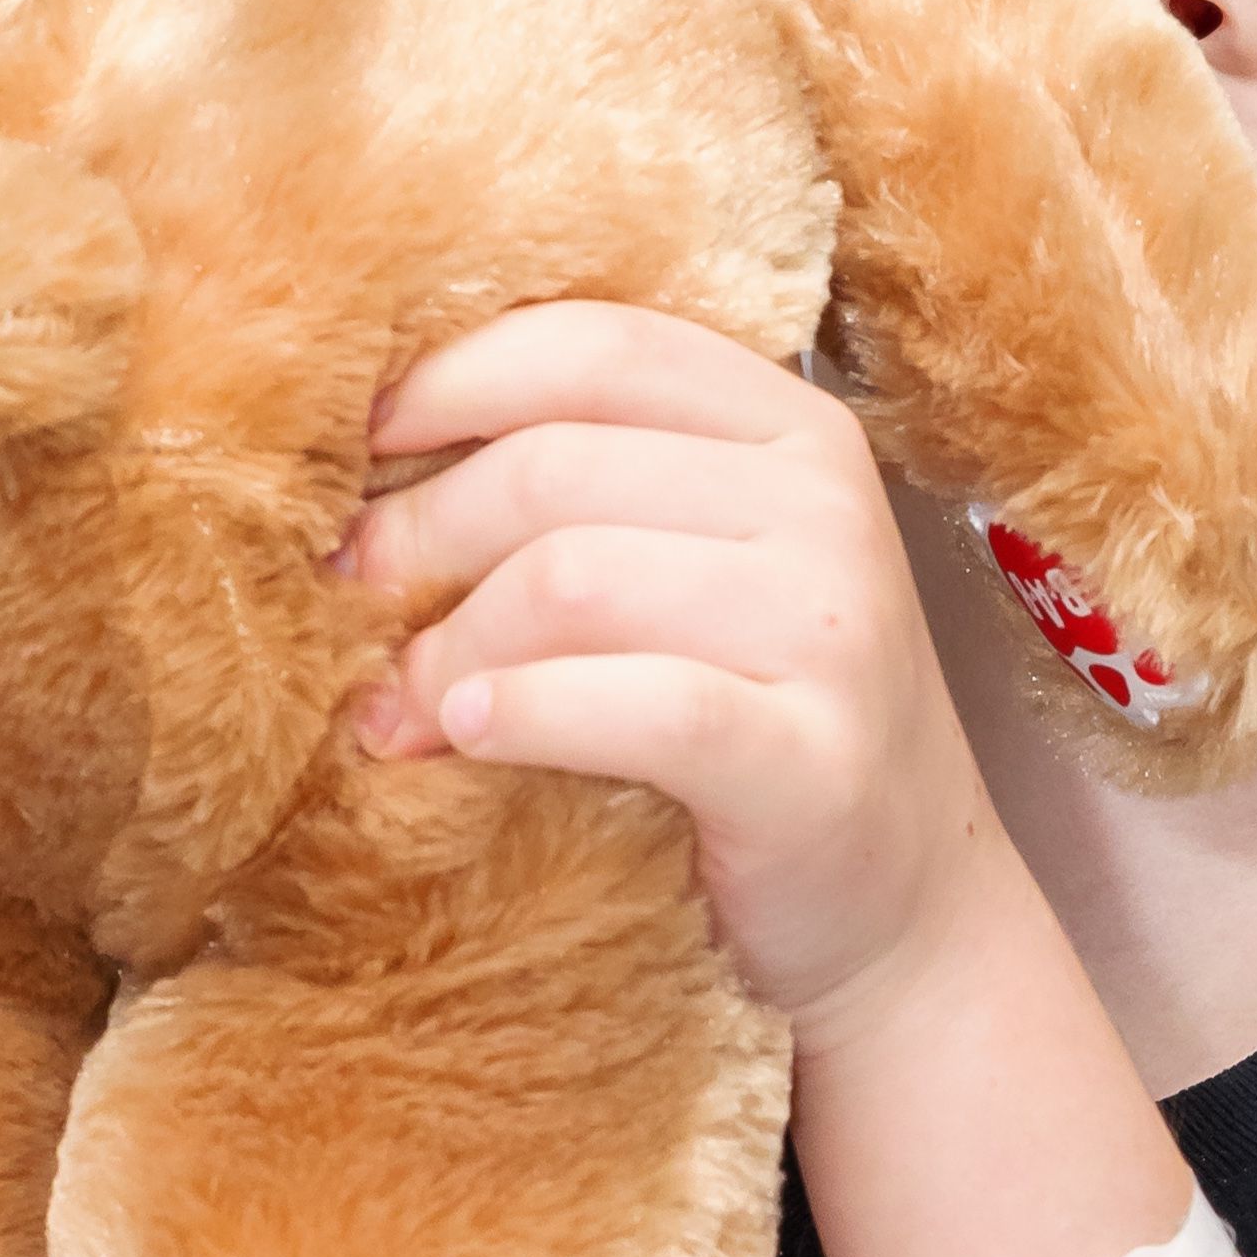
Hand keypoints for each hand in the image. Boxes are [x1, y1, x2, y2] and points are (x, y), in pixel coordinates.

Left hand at [342, 308, 1002, 1045]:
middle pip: (555, 465)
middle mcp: (823, 505)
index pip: (594, 346)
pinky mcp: (814, 759)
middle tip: (350, 602)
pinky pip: (636, 706)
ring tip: (399, 706)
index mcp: (789, 429)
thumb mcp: (702, 575)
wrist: (905, 910)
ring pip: (571, 580)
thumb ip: (595, 494)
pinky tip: (466, 736)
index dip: (451, 382)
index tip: (356, 448)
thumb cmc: (762, 729)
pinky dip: (526, 715)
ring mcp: (831, 629)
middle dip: (420, 535)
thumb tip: (373, 474)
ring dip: (450, 647)